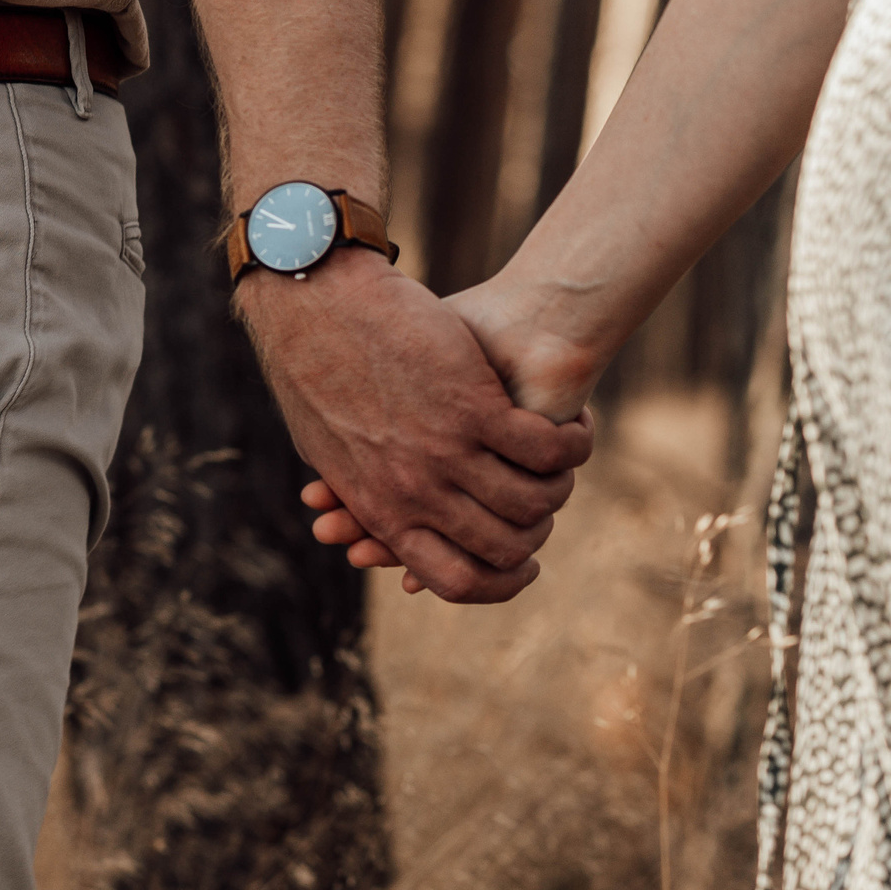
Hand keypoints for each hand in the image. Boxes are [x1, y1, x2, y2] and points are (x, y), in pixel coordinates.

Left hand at [242, 247, 592, 602]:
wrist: (316, 306)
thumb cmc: (318, 370)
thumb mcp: (331, 449)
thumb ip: (363, 491)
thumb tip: (375, 522)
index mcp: (385, 511)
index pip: (454, 580)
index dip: (499, 583)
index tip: (523, 565)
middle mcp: (417, 495)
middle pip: (505, 546)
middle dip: (538, 532)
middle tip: (549, 505)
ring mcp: (446, 453)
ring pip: (532, 501)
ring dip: (559, 485)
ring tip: (564, 463)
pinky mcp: (473, 407)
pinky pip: (543, 448)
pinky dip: (569, 442)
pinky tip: (574, 425)